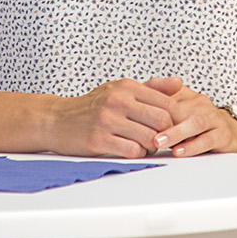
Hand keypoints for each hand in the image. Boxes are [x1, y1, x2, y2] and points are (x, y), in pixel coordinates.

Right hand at [39, 79, 180, 157]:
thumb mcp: (120, 90)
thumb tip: (179, 83)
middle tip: (160, 140)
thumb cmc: (92, 107)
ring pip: (149, 138)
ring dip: (152, 147)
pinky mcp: (98, 139)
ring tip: (145, 146)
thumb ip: (152, 88)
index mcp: (126, 87)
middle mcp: (118, 100)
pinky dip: (137, 155)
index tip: (170, 128)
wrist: (57, 120)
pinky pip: (132, 151)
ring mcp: (107, 120)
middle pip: (162, 121)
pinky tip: (131, 151)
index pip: (167, 103)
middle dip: (166, 135)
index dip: (175, 119)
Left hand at [141, 78, 236, 156]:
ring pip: (195, 122)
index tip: (136, 118)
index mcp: (186, 95)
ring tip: (159, 142)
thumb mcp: (177, 109)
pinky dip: (193, 145)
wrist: (232, 129)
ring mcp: (213, 118)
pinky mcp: (223, 134)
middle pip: (179, 110)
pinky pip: (208, 139)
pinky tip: (180, 151)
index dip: (152, 108)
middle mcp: (200, 104)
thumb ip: (157, 101)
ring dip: (176, 133)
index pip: (167, 97)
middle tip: (144, 132)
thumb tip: (134, 100)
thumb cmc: (196, 121)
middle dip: (162, 122)